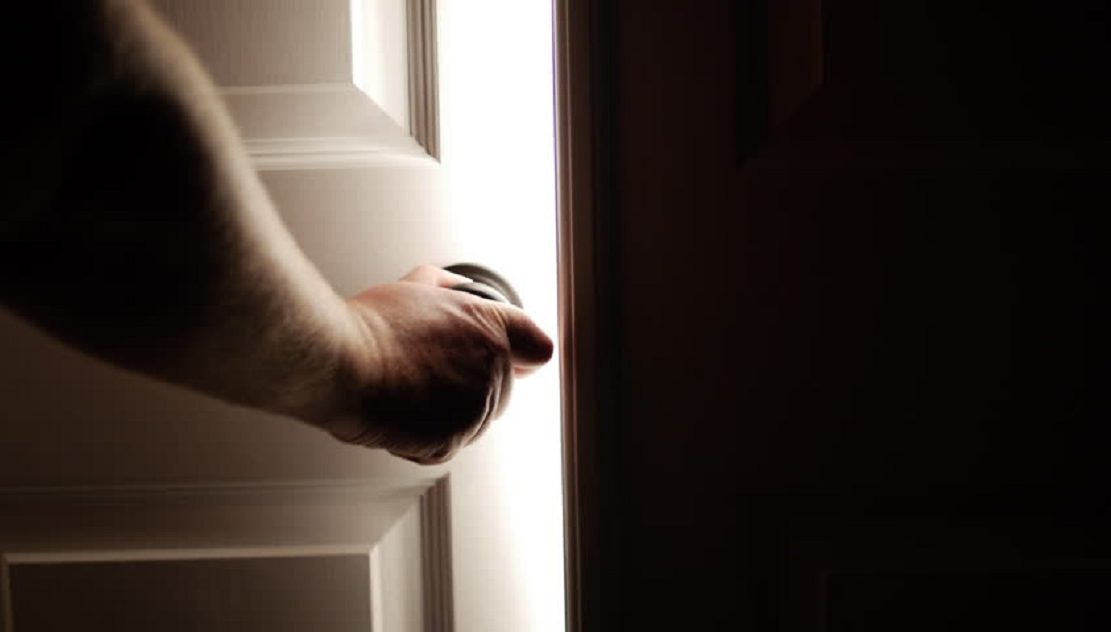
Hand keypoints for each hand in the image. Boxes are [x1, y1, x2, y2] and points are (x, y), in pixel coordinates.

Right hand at [325, 265, 552, 463]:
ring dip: (448, 414)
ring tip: (407, 392)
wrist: (342, 363)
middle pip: (502, 389)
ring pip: (474, 421)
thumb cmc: (371, 327)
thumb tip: (450, 286)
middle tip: (430, 375)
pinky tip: (400, 416)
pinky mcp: (452, 440)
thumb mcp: (413, 288)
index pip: (537, 347)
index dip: (525, 356)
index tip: (518, 361)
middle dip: (473, 386)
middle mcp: (491, 366)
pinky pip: (446, 446)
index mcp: (489, 326)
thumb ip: (444, 288)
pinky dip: (424, 440)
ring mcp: (475, 406)